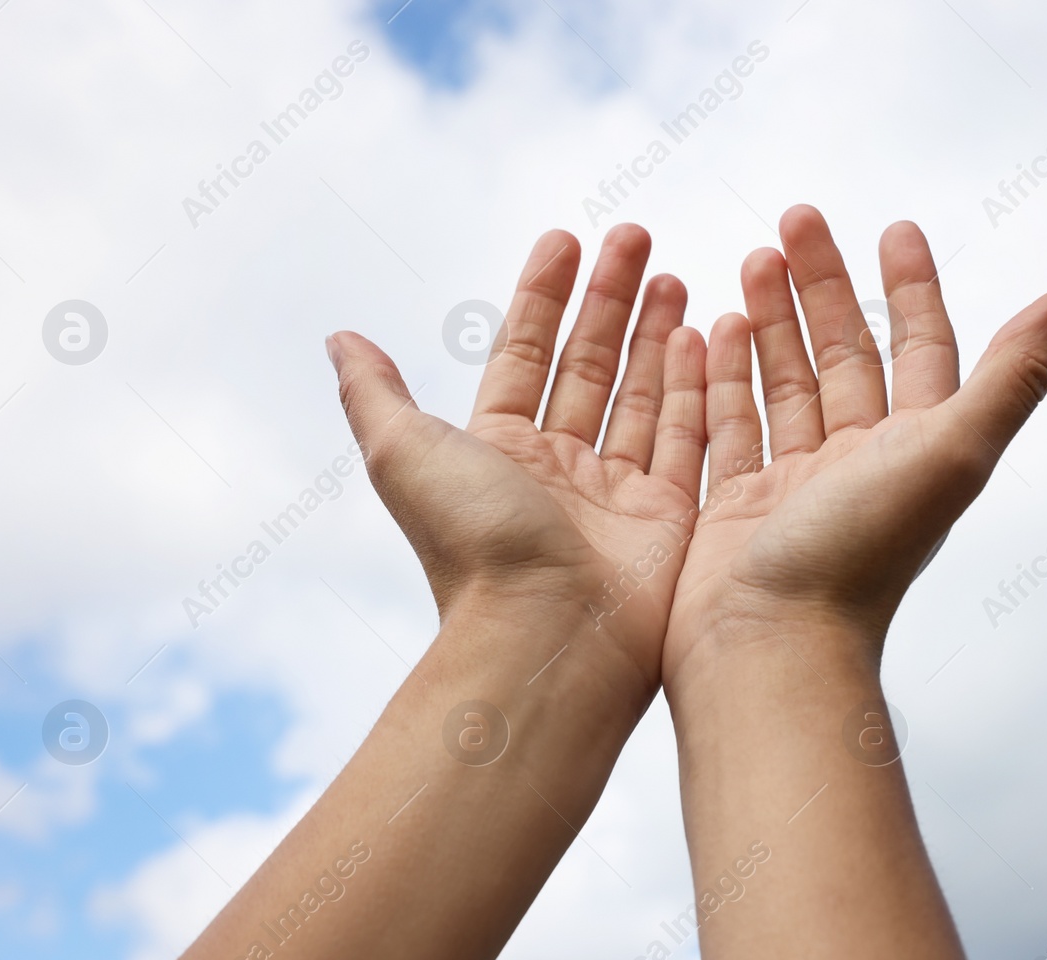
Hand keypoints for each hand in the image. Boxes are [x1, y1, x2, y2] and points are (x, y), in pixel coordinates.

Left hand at [328, 224, 705, 696]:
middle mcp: (558, 468)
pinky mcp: (669, 517)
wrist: (548, 635)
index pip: (524, 352)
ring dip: (657, 335)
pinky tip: (707, 336)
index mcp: (498, 450)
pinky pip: (686, 438)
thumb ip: (376, 394)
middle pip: (588, 365)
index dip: (543, 294)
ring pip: (641, 395)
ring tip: (673, 278)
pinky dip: (695, 388)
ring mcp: (617, 493)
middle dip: (611, 300)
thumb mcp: (405, 454)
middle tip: (638, 236)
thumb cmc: (476, 545)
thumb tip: (339, 338)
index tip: (567, 238)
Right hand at [664, 205, 1046, 681]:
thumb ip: (1015, 375)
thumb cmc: (860, 555)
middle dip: (821, 286)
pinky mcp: (734, 506)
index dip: (912, 289)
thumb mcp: (949, 453)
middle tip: (793, 219)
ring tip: (747, 261)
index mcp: (913, 450)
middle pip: (844, 355)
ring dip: (770, 322)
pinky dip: (720, 376)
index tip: (894, 227)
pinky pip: (729, 424)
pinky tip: (703, 331)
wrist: (770, 649)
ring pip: (784, 384)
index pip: (919, 350)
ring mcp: (793, 487)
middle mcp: (857, 465)